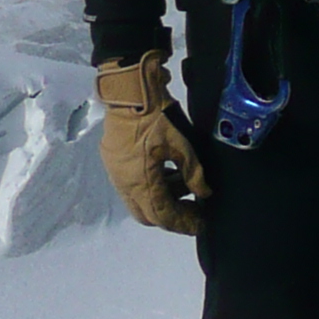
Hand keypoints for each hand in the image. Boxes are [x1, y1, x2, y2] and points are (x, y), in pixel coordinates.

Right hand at [94, 52, 210, 233]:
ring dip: (163, 199)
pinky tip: (171, 175)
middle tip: (195, 210)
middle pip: (148, 215)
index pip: (162, 215)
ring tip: (188, 188)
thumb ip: (193, 173)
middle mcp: (124, 184)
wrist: (129, 93)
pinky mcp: (115, 163)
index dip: (183, 223)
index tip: (201, 224)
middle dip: (172, 216)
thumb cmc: (156, 118)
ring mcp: (117, 174)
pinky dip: (153, 186)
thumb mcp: (180, 144)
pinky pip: (134, 186)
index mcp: (140, 183)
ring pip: (140, 200)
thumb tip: (204, 194)